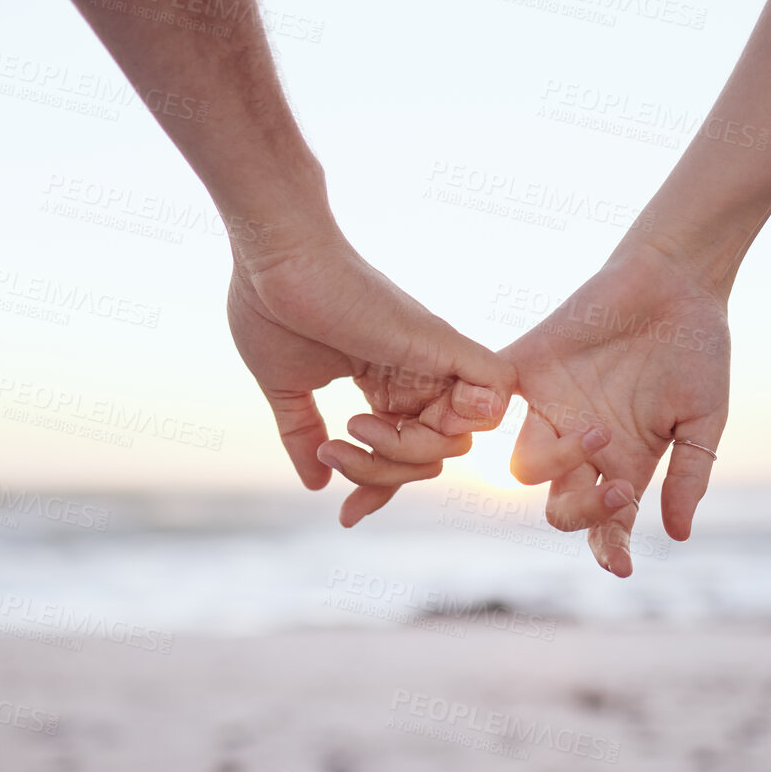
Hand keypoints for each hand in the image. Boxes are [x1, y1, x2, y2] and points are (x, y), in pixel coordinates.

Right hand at [226, 229, 514, 518]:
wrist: (273, 258)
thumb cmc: (272, 307)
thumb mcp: (288, 388)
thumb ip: (303, 435)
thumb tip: (315, 480)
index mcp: (386, 385)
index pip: (407, 454)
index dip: (382, 488)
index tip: (346, 513)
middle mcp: (417, 376)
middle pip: (436, 458)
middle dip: (387, 475)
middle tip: (336, 452)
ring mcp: (433, 361)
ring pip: (462, 442)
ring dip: (407, 457)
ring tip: (353, 429)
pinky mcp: (443, 344)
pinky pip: (497, 393)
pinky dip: (472, 417)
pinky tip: (407, 421)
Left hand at [504, 240, 730, 575]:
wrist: (674, 281)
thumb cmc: (697, 350)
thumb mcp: (703, 418)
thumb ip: (689, 474)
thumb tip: (679, 535)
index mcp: (624, 463)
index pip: (607, 524)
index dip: (610, 550)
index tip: (621, 568)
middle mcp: (581, 447)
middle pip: (560, 508)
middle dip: (584, 512)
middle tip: (618, 489)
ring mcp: (550, 411)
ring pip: (523, 469)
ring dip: (559, 464)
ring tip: (598, 432)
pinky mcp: (525, 371)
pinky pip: (487, 401)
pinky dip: (481, 412)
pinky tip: (502, 416)